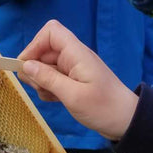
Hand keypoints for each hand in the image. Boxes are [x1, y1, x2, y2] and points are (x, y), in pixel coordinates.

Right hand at [18, 20, 138, 140]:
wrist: (126, 121)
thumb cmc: (103, 107)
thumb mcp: (72, 95)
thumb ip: (48, 79)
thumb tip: (25, 65)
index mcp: (76, 53)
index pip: (51, 31)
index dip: (35, 45)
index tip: (26, 66)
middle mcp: (73, 57)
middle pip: (44, 51)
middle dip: (35, 68)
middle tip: (39, 87)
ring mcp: (73, 69)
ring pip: (46, 66)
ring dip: (41, 81)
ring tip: (51, 96)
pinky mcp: (73, 80)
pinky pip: (53, 78)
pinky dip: (49, 88)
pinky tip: (56, 100)